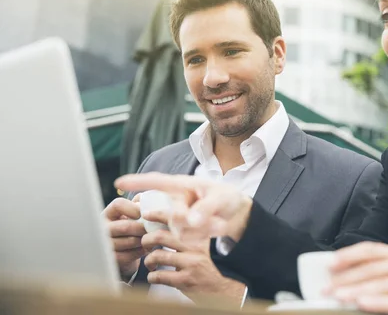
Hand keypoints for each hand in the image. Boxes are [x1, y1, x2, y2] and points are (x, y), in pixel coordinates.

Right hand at [102, 195, 146, 279]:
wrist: (124, 252)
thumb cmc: (133, 226)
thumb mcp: (134, 213)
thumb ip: (140, 202)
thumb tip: (148, 198)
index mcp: (109, 213)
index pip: (118, 204)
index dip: (133, 207)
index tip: (142, 213)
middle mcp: (103, 228)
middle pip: (126, 226)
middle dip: (143, 228)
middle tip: (152, 229)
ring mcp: (105, 244)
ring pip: (130, 241)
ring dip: (144, 240)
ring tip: (150, 238)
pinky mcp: (111, 259)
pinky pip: (130, 255)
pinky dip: (141, 251)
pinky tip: (144, 248)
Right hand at [114, 173, 252, 244]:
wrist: (238, 215)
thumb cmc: (227, 199)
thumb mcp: (221, 199)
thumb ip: (205, 208)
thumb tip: (190, 219)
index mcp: (182, 185)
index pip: (156, 182)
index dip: (137, 182)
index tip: (119, 183)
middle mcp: (176, 200)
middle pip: (168, 213)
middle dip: (188, 220)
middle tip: (213, 221)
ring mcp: (178, 216)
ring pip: (177, 228)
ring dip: (200, 229)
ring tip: (219, 223)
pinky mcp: (184, 230)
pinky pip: (185, 237)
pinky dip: (203, 234)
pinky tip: (217, 228)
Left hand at [141, 210, 245, 303]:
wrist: (234, 287)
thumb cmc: (221, 264)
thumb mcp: (212, 243)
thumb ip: (197, 234)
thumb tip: (176, 225)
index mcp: (201, 233)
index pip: (176, 218)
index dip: (158, 214)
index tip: (147, 215)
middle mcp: (196, 246)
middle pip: (160, 236)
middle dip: (147, 239)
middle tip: (145, 243)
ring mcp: (190, 263)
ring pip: (157, 256)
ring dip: (149, 260)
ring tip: (150, 262)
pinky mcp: (186, 280)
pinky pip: (160, 276)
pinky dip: (153, 276)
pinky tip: (155, 276)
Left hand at [327, 242, 387, 314]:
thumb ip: (379, 273)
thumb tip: (344, 280)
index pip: (370, 249)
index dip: (348, 256)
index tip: (329, 265)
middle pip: (373, 268)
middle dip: (347, 279)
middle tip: (327, 289)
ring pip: (383, 284)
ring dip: (358, 291)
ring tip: (339, 297)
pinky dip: (379, 302)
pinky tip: (363, 304)